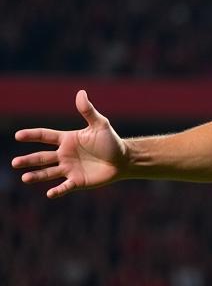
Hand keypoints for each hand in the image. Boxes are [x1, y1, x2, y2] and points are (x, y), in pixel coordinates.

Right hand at [12, 90, 127, 199]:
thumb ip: (88, 111)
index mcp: (66, 139)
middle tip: (15, 163)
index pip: (45, 136)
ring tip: (24, 178)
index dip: (32, 135)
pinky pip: (65, 187)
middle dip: (28, 160)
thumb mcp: (100, 125)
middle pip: (41, 157)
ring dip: (36, 175)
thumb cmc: (111, 141)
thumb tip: (81, 92)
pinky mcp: (77, 181)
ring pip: (48, 172)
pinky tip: (49, 194)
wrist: (123, 160)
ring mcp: (69, 168)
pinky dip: (58, 190)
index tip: (18, 136)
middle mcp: (64, 154)